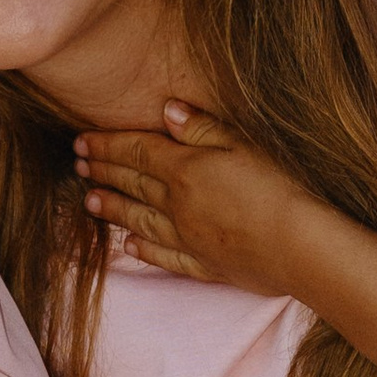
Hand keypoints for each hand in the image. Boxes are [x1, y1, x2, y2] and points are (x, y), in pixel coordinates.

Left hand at [76, 103, 319, 292]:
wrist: (300, 247)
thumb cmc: (279, 188)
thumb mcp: (245, 145)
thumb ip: (203, 129)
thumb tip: (167, 110)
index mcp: (186, 170)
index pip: (136, 152)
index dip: (106, 146)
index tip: (81, 142)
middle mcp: (178, 205)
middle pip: (132, 184)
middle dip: (102, 172)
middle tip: (77, 166)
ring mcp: (188, 239)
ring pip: (139, 220)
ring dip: (113, 209)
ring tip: (90, 202)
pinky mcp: (205, 265)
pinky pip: (164, 257)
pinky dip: (143, 250)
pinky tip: (129, 246)